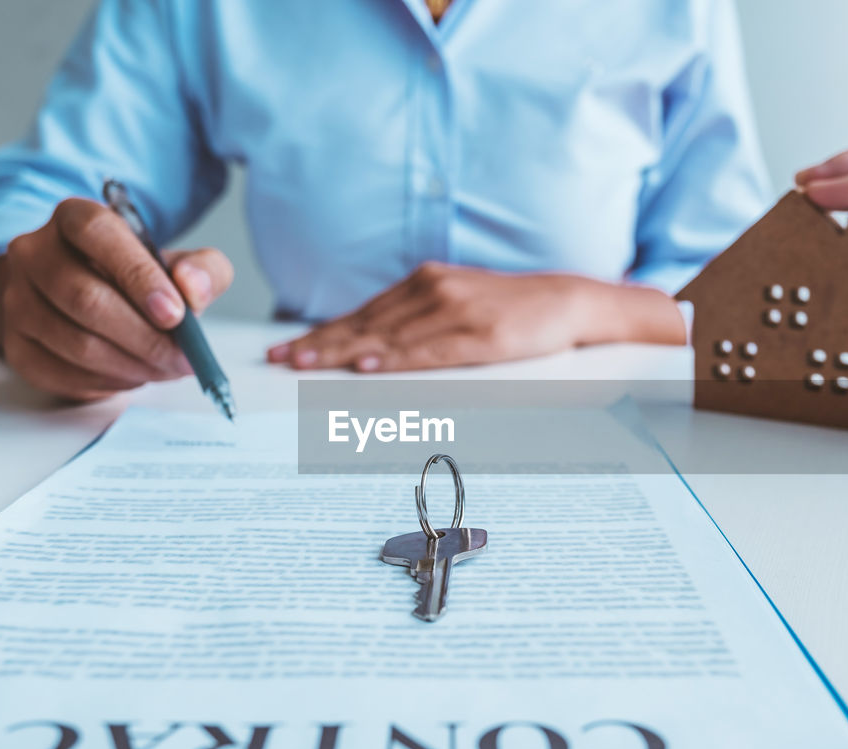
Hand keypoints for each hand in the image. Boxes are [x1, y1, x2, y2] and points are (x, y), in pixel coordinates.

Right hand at [0, 197, 233, 400]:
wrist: (83, 301)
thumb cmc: (135, 280)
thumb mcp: (179, 265)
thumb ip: (202, 270)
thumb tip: (192, 288)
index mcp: (74, 218)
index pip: (98, 234)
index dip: (139, 276)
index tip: (175, 313)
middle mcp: (34, 252)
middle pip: (85, 298)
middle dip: (144, 337)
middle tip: (183, 357)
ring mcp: (18, 300)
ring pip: (76, 342)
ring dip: (132, 364)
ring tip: (165, 368)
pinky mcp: (17, 346)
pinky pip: (64, 373)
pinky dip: (109, 381)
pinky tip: (134, 373)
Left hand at [266, 262, 684, 371]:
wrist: (568, 300)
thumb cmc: (510, 309)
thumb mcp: (457, 303)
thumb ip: (416, 317)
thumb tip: (368, 346)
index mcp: (423, 282)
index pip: (362, 314)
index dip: (321, 334)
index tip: (286, 351)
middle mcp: (432, 290)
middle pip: (365, 325)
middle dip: (318, 344)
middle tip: (279, 361)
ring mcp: (456, 311)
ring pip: (388, 338)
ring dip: (343, 352)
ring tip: (305, 365)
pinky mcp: (481, 335)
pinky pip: (429, 350)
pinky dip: (395, 359)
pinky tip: (367, 366)